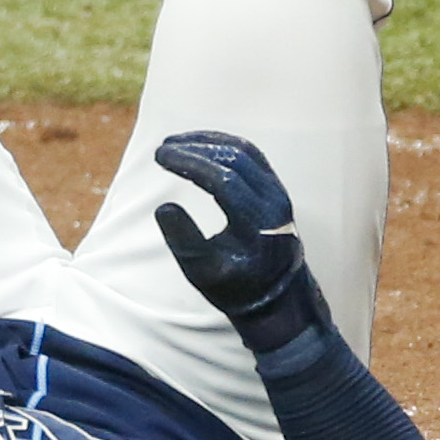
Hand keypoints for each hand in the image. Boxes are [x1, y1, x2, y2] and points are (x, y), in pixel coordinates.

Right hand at [153, 130, 325, 350]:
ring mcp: (278, 192)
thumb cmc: (238, 287)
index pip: (224, 179)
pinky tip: (201, 147)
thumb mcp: (205, 274)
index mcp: (258, 223)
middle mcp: (273, 202)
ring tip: (176, 143)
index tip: (160, 156)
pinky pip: (252, 156)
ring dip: (209, 142)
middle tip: (163, 148)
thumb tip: (164, 207)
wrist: (278, 297)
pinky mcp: (275, 189)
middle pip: (235, 158)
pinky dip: (224, 146)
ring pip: (246, 151)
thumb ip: (184, 241)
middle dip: (196, 148)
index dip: (190, 163)